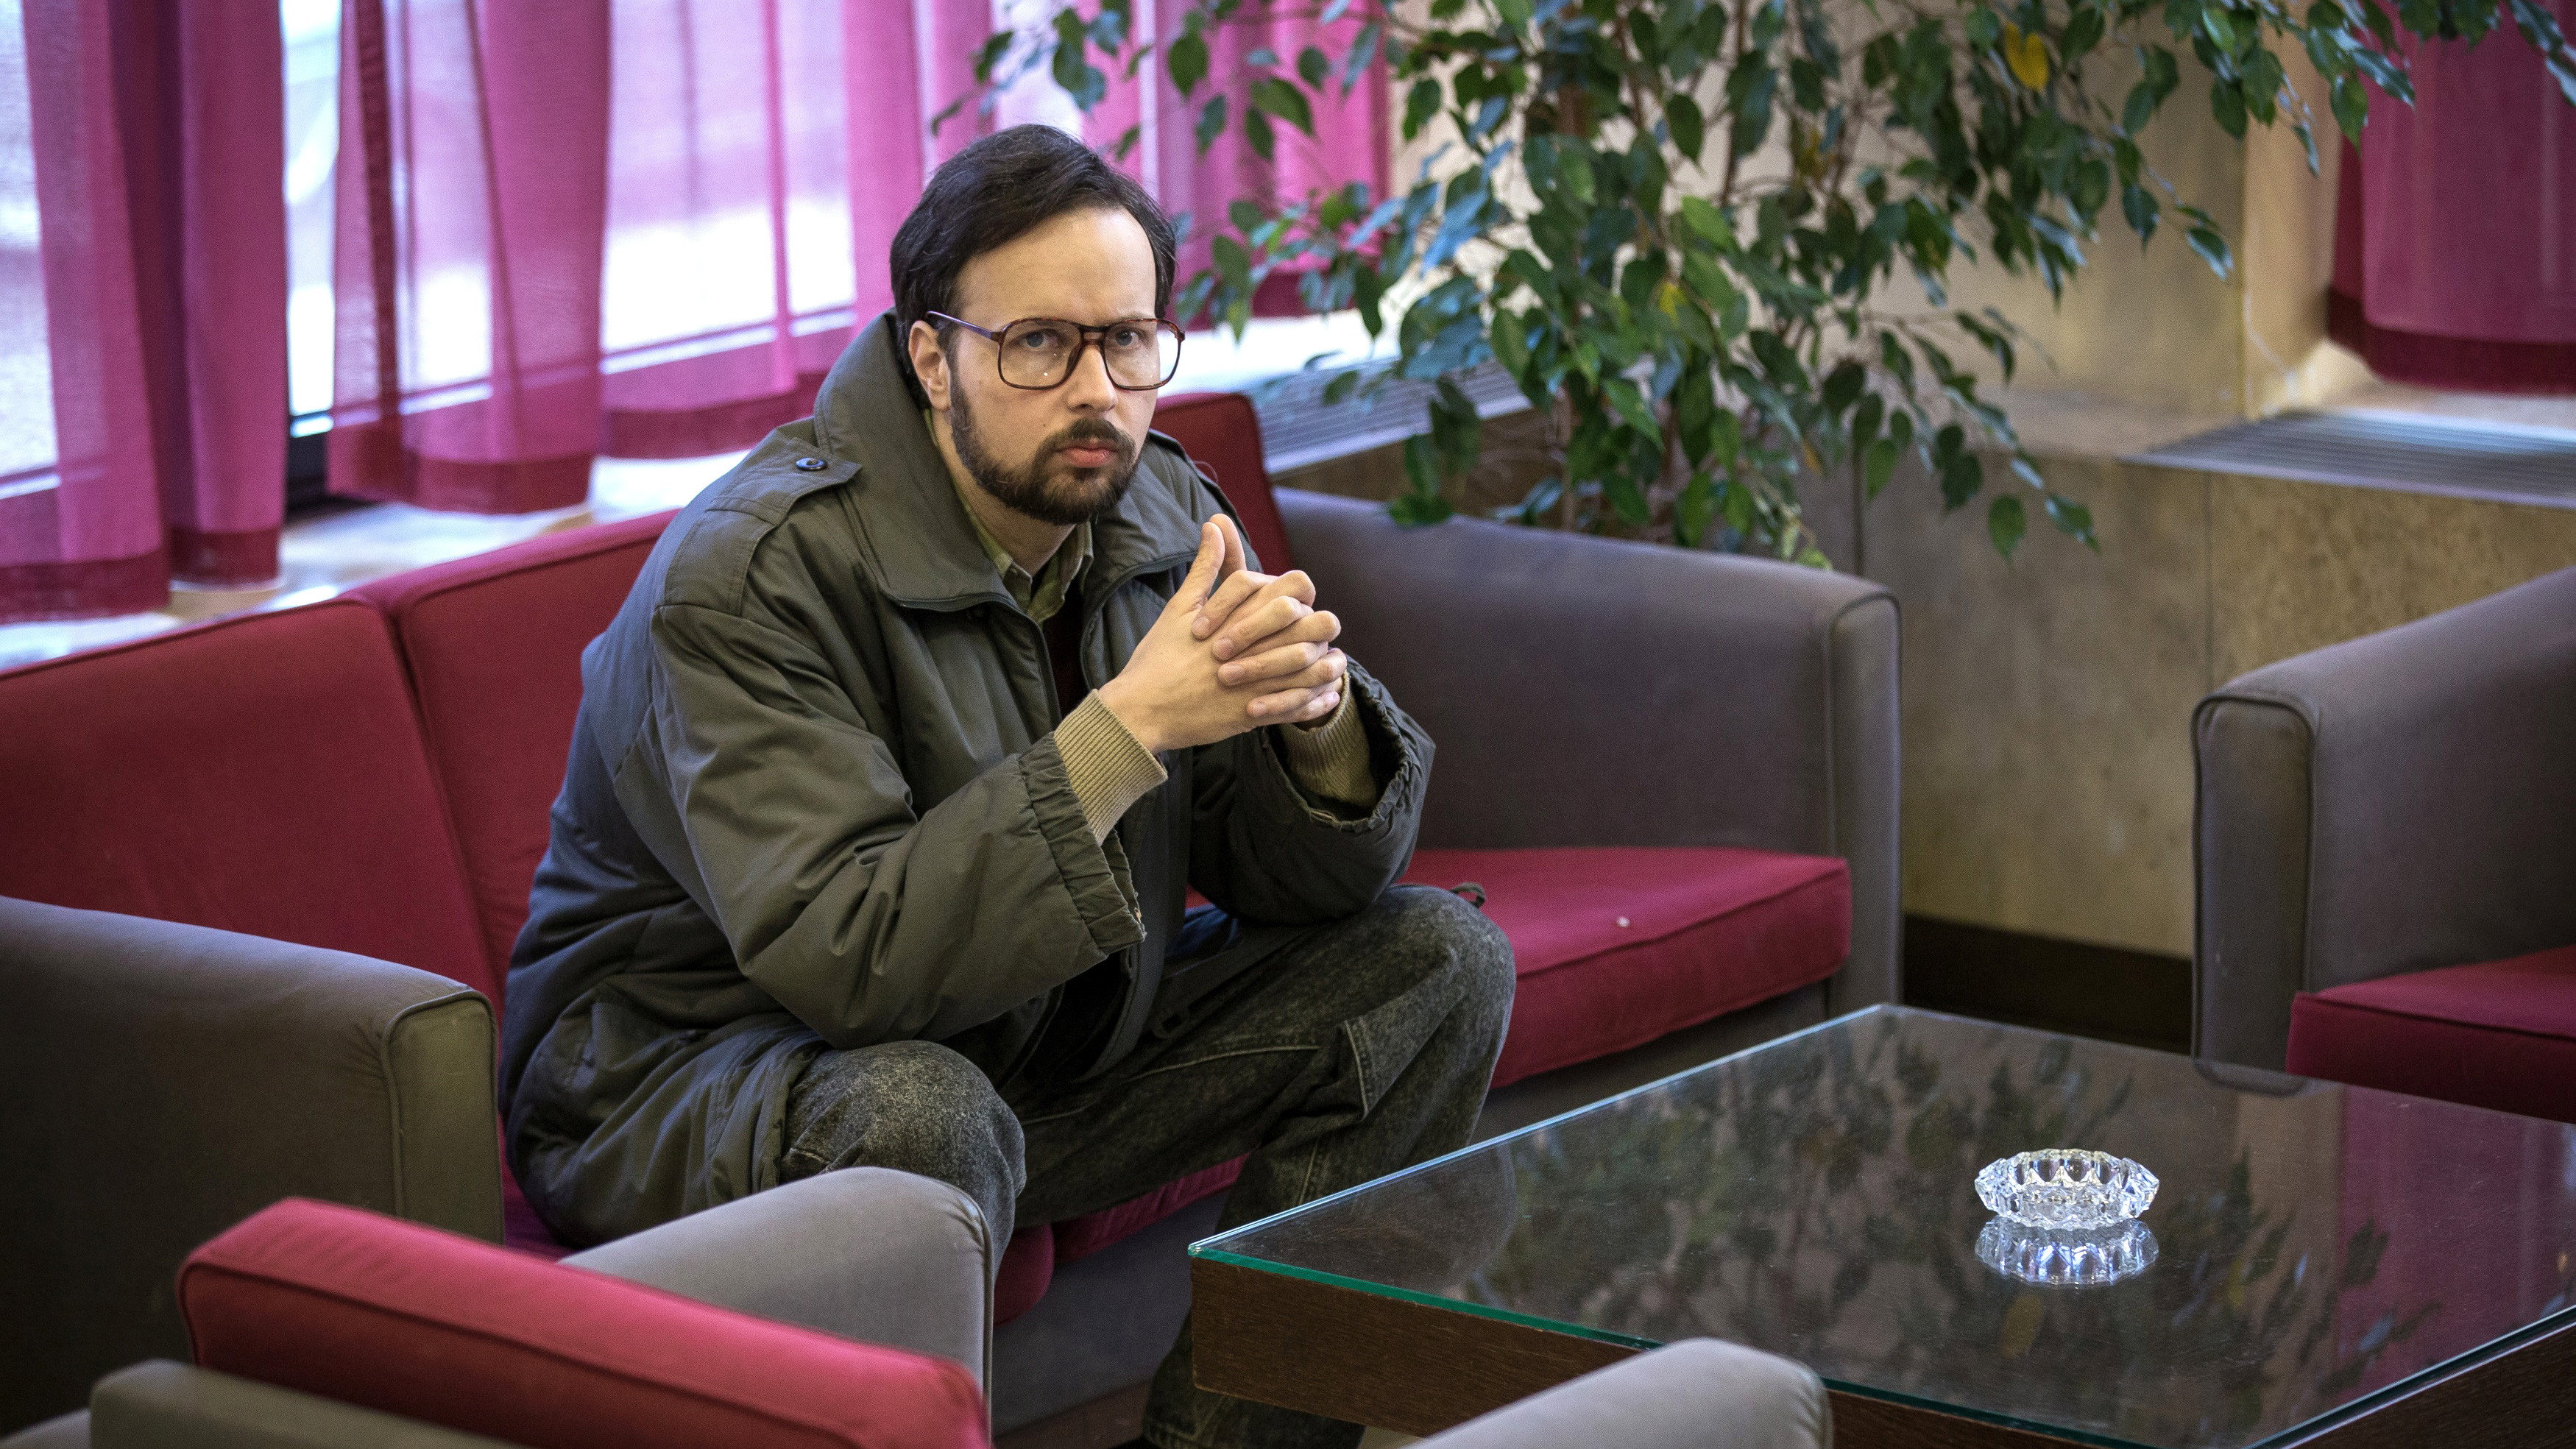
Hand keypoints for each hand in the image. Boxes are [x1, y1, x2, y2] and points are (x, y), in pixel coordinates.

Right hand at [1093, 518, 1344, 752]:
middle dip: (1320, 625)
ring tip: (1335, 660)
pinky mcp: (1253, 714)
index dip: (1295, 593)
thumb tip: (1215, 524)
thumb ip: (1206, 569)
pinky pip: (1297, 708)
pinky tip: (1326, 696)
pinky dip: (1315, 702)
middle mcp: (1250, 648)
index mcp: (1236, 618)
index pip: (1284, 591)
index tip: (1296, 601)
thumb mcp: (1180, 607)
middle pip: (1306, 627)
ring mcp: (1254, 683)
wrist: (1140, 711)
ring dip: (1326, 665)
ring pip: (1308, 670)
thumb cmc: (1158, 657)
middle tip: (1324, 627)